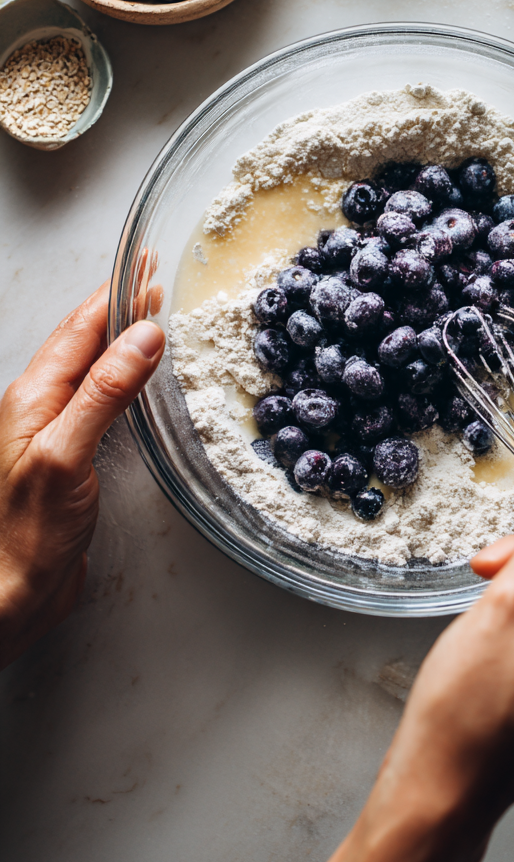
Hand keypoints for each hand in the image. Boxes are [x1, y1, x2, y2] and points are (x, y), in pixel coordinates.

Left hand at [0, 284, 164, 667]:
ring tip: (149, 318)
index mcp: (33, 397)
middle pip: (81, 342)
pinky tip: (134, 385)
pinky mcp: (67, 463)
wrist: (7, 597)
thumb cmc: (22, 537)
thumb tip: (144, 335)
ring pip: (89, 370)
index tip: (143, 264)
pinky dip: (121, 381)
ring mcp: (51, 435)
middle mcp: (38, 409)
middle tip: (152, 279)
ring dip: (120, 340)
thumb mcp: (67, 455)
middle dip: (118, 306)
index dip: (114, 293)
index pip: (80, 329)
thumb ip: (105, 392)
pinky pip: (97, 403)